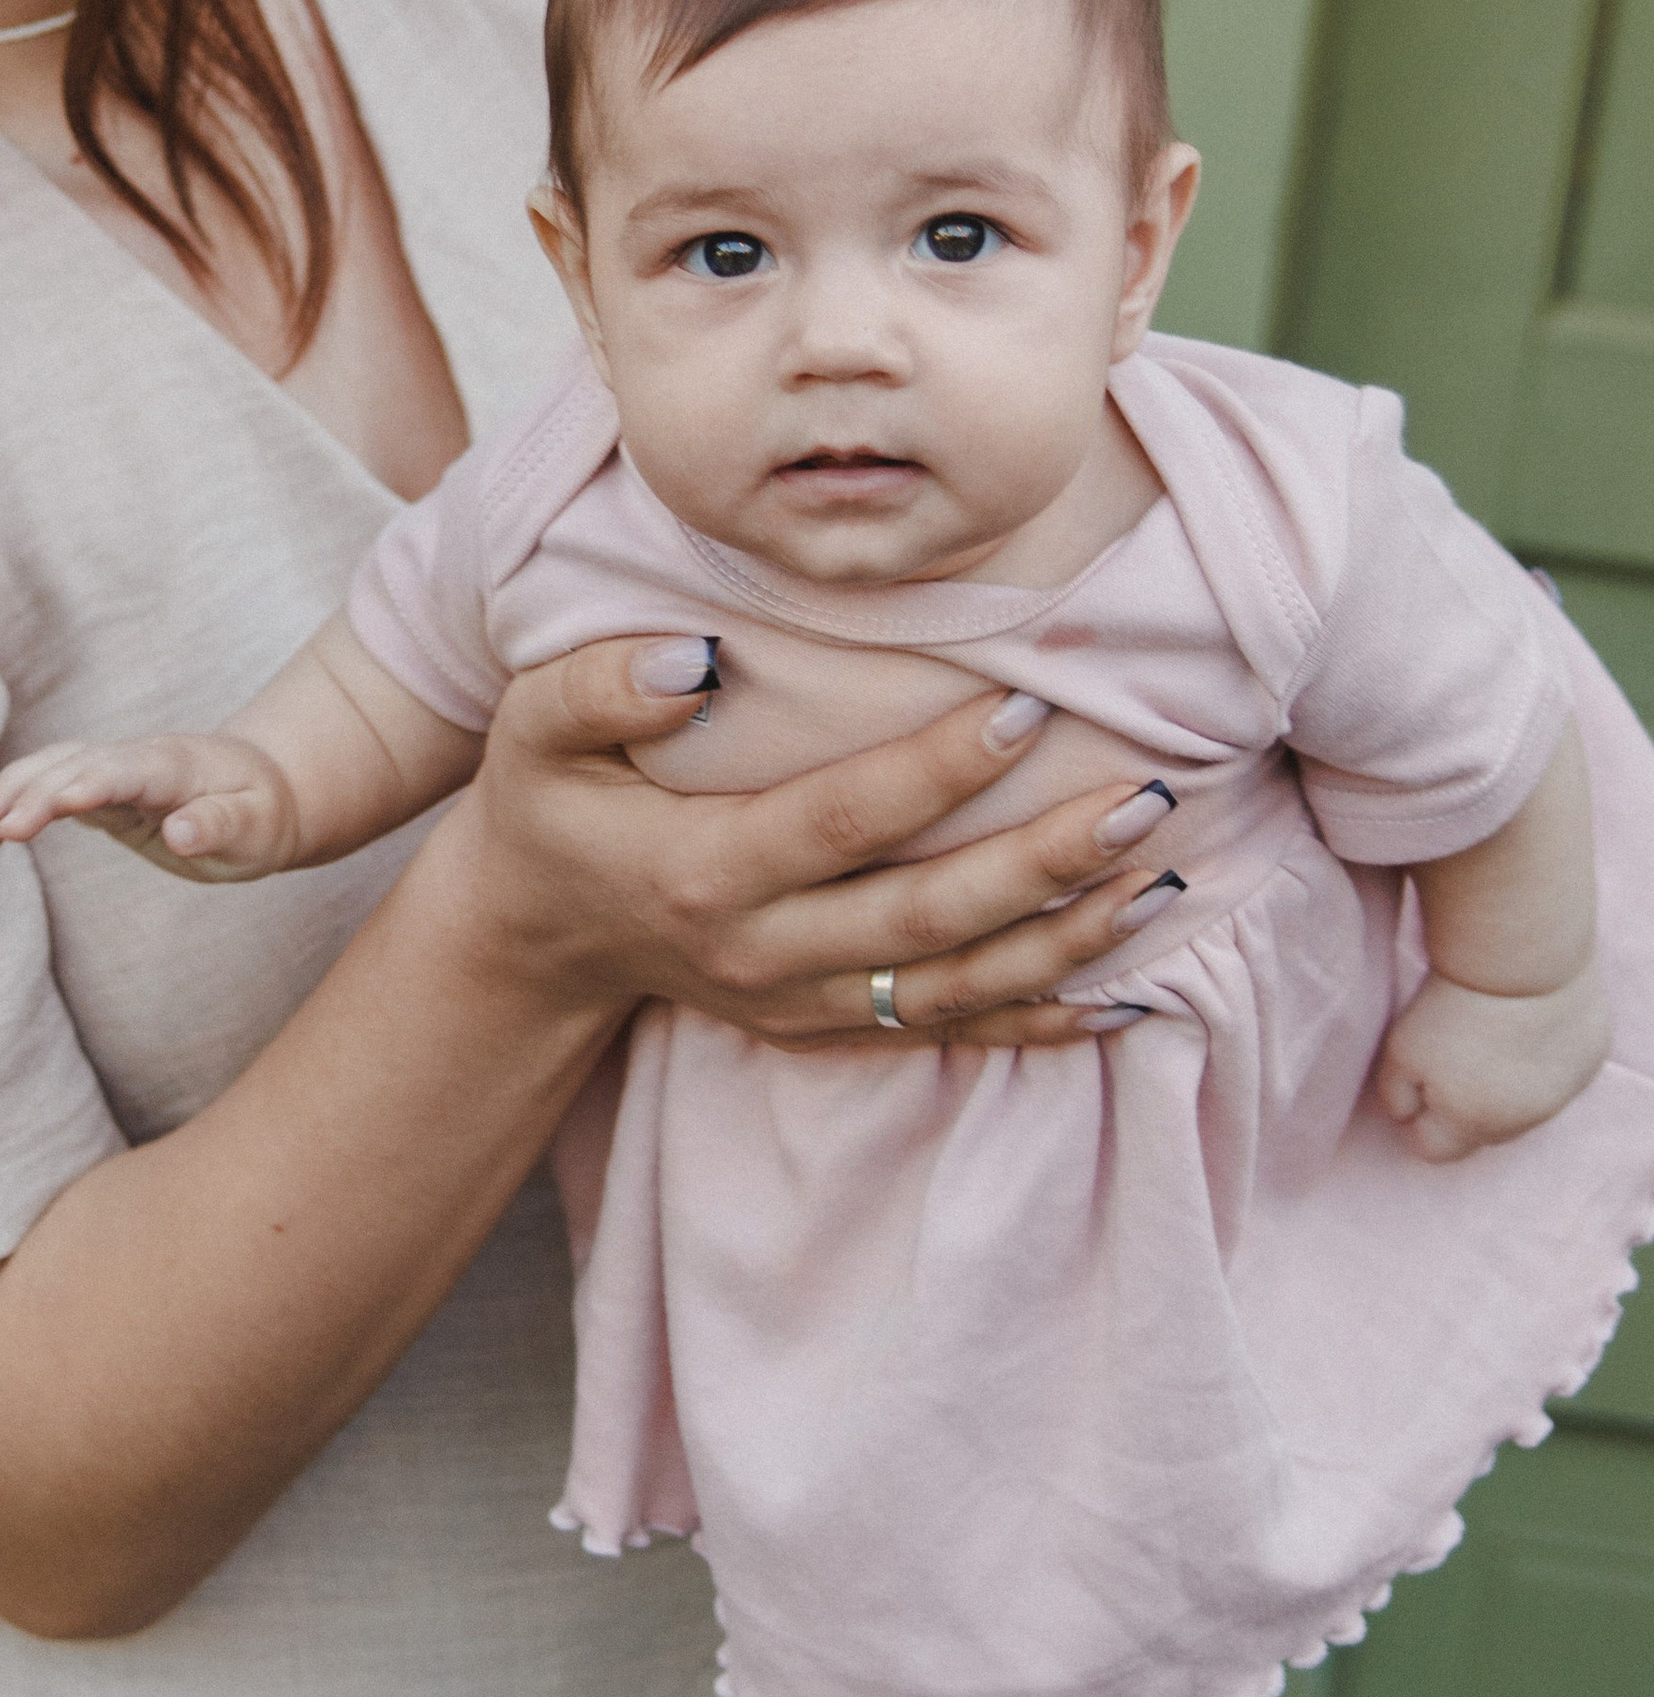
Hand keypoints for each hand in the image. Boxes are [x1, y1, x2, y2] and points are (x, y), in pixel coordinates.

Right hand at [0, 732, 301, 881]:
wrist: (264, 791)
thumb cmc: (263, 813)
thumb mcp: (257, 827)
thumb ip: (219, 825)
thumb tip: (180, 835)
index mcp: (177, 765)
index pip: (127, 770)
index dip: (91, 783)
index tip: (55, 803)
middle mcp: (138, 760)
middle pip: (77, 765)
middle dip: (33, 793)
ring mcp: (115, 771)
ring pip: (54, 769)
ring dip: (11, 793)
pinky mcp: (101, 791)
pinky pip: (51, 790)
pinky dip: (15, 805)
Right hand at [423, 638, 1181, 1054]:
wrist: (536, 932)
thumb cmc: (551, 802)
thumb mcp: (535, 729)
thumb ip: (600, 686)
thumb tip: (697, 661)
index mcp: (703, 871)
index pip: (843, 820)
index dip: (935, 771)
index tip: (1026, 707)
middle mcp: (761, 952)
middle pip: (925, 917)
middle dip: (1042, 863)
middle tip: (1141, 799)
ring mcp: (799, 1003)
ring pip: (954, 987)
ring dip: (1066, 941)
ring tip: (1160, 874)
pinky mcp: (824, 1029)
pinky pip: (945, 1035)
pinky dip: (1039, 1022)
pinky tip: (1126, 993)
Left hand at [1373, 964, 1610, 1162]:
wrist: (1522, 959)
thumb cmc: (1453, 1006)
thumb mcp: (1399, 1052)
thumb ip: (1395, 1096)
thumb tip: (1405, 1118)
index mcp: (1471, 1124)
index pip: (1433, 1149)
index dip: (1415, 1118)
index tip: (1413, 1083)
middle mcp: (1522, 1121)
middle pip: (1480, 1132)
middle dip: (1462, 1107)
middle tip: (1453, 1055)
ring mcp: (1562, 1094)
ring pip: (1523, 1107)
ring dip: (1505, 1086)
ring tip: (1491, 1037)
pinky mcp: (1588, 1062)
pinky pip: (1558, 1074)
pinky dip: (1542, 1059)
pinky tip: (1529, 1024)